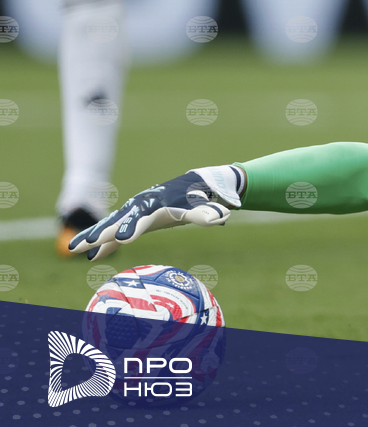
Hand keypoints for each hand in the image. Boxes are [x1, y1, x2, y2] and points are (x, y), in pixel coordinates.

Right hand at [69, 166, 242, 260]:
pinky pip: (116, 230)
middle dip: (101, 233)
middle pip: (118, 222)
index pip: (142, 219)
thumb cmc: (199, 199)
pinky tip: (94, 255)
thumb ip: (209, 214)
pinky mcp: (135, 217)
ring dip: (93, 236)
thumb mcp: (205, 207)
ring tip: (74, 248)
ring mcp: (136, 211)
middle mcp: (142, 207)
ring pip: (111, 224)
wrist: (194, 186)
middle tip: (83, 245)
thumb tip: (221, 217)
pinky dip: (105, 241)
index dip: (133, 228)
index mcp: (158, 206)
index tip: (123, 239)